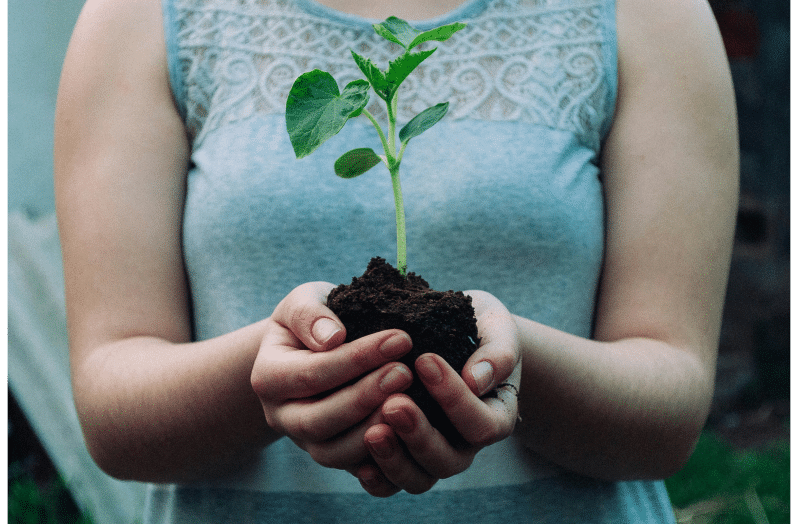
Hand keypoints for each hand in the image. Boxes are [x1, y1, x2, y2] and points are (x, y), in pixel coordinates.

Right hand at [250, 282, 414, 471]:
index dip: (356, 359)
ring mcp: (305, 442)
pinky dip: (381, 457)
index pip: (312, 373)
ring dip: (374, 429)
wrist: (311, 349)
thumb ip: (310, 314)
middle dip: (365, 397)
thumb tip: (332, 336)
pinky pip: (354, 469)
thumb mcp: (304, 301)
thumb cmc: (314, 320)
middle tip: (405, 372)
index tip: (400, 338)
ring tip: (411, 401)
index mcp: (268, 377)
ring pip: (334, 453)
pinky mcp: (332, 456)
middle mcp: (281, 416)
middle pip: (319, 420)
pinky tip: (409, 432)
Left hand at [356, 290, 521, 496]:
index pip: (481, 424)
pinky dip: (377, 478)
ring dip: (394, 459)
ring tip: (372, 432)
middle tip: (394, 403)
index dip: (454, 398)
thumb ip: (496, 353)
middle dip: (419, 434)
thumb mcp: (497, 329)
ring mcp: (433, 456)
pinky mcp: (403, 459)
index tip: (425, 360)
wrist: (456, 335)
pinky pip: (391, 485)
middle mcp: (465, 445)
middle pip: (447, 460)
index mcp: (495, 417)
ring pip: (418, 480)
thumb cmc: (481, 328)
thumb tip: (476, 380)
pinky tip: (359, 462)